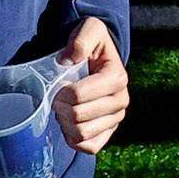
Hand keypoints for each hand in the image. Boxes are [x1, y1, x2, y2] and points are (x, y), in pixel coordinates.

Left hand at [54, 19, 129, 150]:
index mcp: (116, 77)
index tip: (57, 85)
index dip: (60, 93)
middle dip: (61, 107)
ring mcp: (116, 118)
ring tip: (64, 109)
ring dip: (66, 123)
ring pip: (82, 134)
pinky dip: (74, 140)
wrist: (99, 58)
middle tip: (57, 97)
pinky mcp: (109, 132)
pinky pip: (90, 148)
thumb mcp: (89, 30)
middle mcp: (121, 100)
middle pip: (78, 116)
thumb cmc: (92, 44)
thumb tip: (69, 58)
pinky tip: (69, 125)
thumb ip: (81, 39)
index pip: (78, 96)